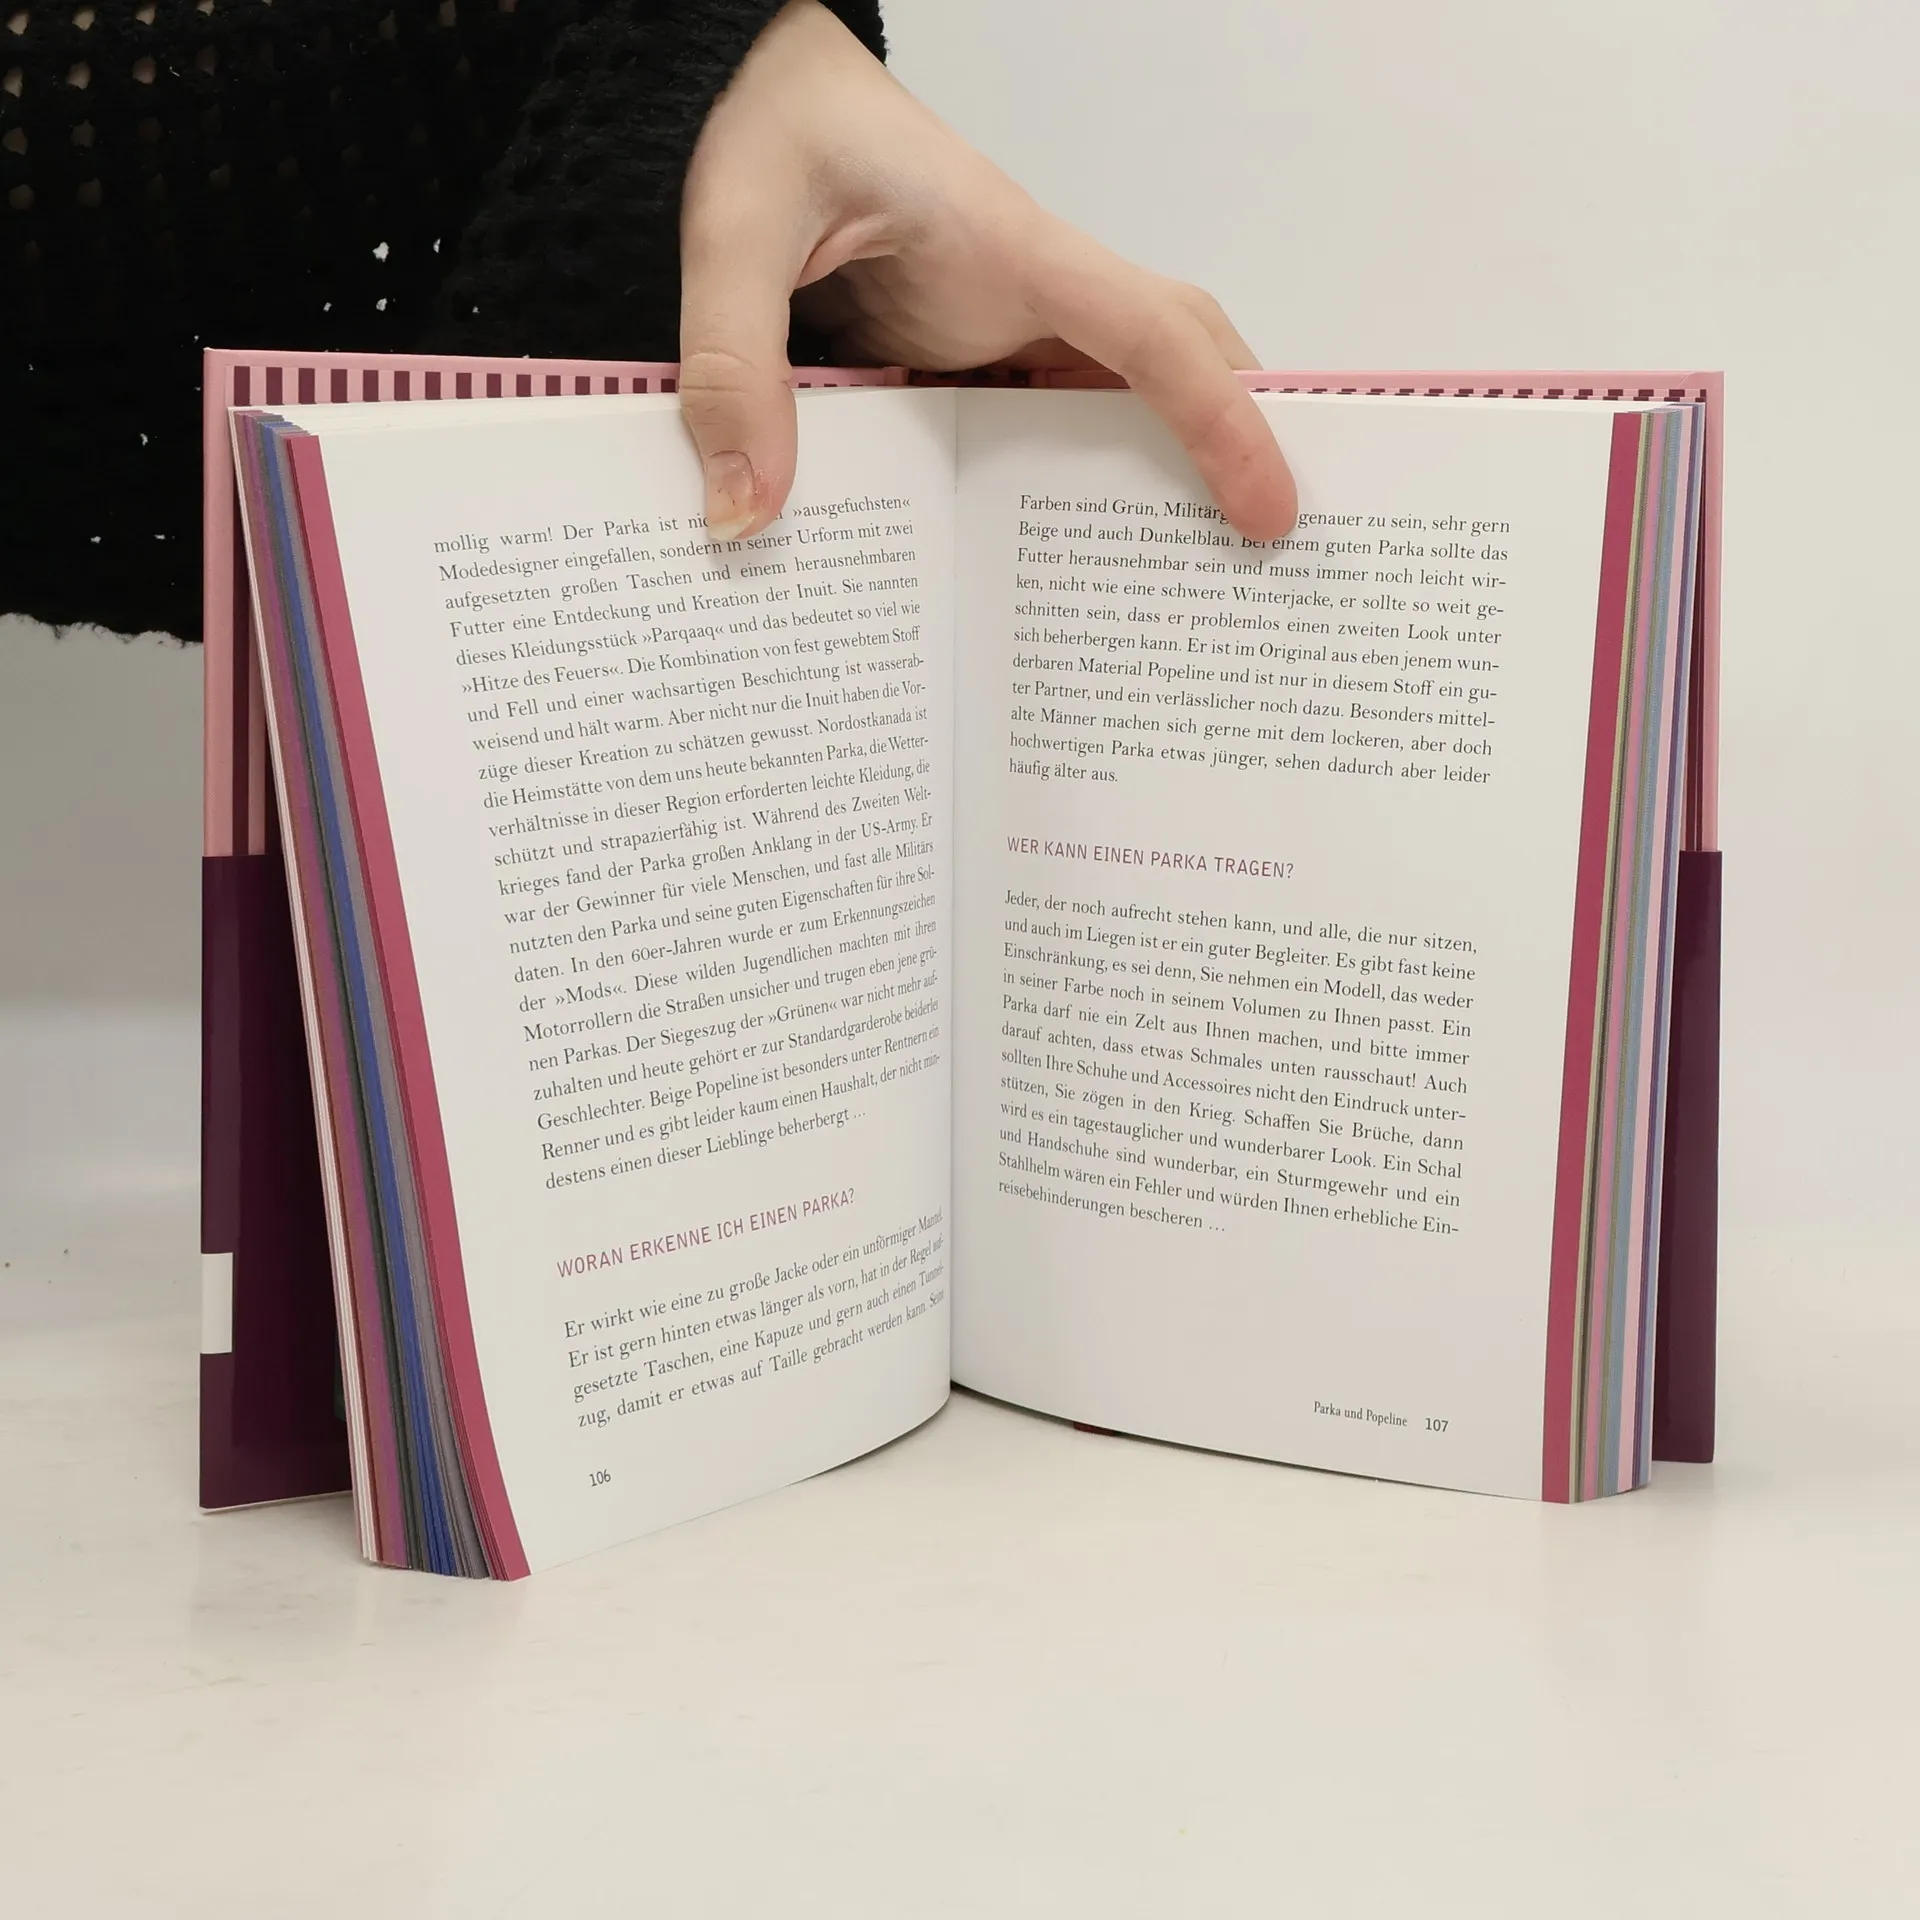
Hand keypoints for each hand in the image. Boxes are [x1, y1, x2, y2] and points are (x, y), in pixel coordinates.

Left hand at [678, 0, 1295, 541]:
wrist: (741, 85)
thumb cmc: (764, 122)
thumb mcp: (733, 234)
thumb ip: (737, 366)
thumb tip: (746, 516)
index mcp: (1008, 251)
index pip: (1151, 334)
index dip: (1223, 421)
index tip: (1272, 507)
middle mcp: (1023, 294)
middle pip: (1169, 368)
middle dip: (1228, 451)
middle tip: (1262, 560)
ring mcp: (995, 328)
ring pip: (1103, 408)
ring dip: (1139, 487)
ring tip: (1165, 595)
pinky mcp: (954, 355)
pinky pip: (1025, 427)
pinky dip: (1047, 492)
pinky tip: (1032, 567)